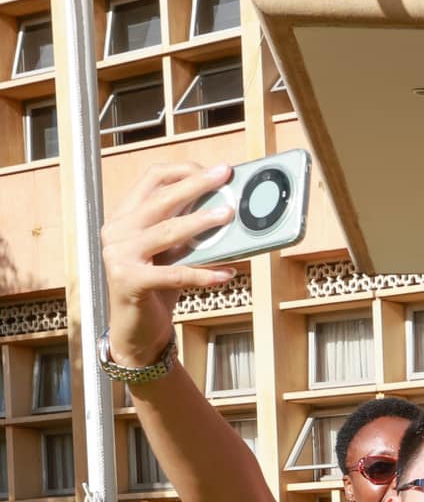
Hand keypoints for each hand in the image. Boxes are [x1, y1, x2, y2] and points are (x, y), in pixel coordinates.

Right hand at [102, 161, 237, 364]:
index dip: (184, 171)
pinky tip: (227, 273)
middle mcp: (117, 231)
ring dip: (201, 222)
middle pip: (160, 199)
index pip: (152, 180)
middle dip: (196, 185)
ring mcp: (119, 256)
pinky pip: (175, 274)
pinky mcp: (129, 282)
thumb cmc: (158, 287)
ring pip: (166, 231)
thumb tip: (225, 208)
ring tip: (229, 215)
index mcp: (125, 217)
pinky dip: (204, 274)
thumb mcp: (172, 252)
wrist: (136, 330)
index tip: (215, 171)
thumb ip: (187, 230)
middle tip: (225, 176)